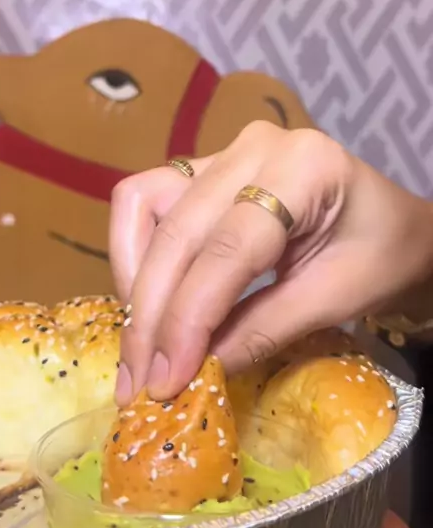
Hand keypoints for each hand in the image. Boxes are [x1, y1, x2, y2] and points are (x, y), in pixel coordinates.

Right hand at [110, 122, 432, 403]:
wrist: (393, 226)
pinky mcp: (205, 168)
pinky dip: (135, 252)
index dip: (188, 318)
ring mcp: (225, 151)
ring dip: (133, 278)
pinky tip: (145, 300)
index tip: (166, 380)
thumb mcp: (335, 299)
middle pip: (178, 231)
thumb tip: (190, 371)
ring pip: (144, 205)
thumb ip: (262, 329)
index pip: (228, 248)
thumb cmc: (381, 257)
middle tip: (141, 381)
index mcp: (304, 167)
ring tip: (141, 344)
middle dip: (152, 313)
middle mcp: (255, 146)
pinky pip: (148, 200)